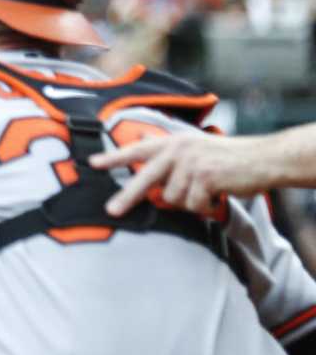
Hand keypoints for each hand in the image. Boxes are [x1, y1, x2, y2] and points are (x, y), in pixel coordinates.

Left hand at [90, 130, 258, 216]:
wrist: (263, 159)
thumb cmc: (228, 158)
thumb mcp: (196, 149)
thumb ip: (170, 156)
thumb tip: (144, 160)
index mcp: (174, 142)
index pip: (138, 150)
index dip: (115, 158)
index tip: (92, 163)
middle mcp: (179, 150)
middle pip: (145, 179)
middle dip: (128, 197)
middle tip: (112, 211)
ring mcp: (191, 163)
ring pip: (173, 198)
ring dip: (189, 202)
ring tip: (206, 192)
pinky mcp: (205, 178)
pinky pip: (193, 205)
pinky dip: (204, 207)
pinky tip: (216, 197)